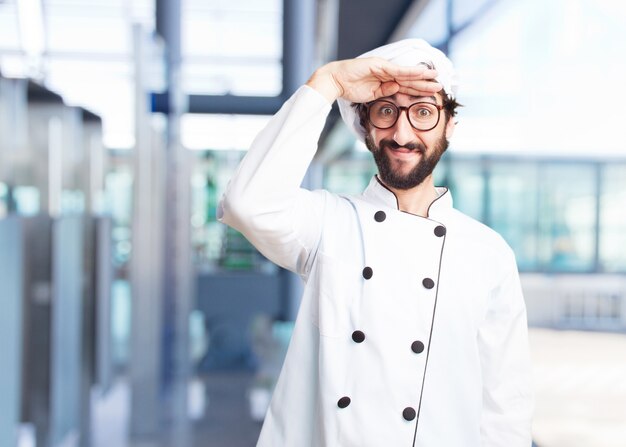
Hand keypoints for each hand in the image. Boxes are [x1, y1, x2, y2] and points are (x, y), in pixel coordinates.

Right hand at [306, 57, 441, 103]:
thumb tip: (397, 89)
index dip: (417, 89)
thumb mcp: (371, 95)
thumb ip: (385, 92)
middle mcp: (386, 73)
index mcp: (385, 81)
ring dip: (422, 77)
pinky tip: (421, 74)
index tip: (430, 93)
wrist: (335, 81)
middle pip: (409, 80)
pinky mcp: (379, 65)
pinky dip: (409, 72)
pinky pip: (398, 70)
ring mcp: (383, 68)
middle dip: (424, 83)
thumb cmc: (350, 88)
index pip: (405, 86)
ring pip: (406, 74)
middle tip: (440, 85)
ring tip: (436, 79)